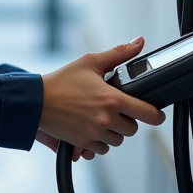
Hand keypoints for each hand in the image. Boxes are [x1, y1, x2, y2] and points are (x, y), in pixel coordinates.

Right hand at [38, 37, 166, 156]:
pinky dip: (98, 142)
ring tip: (100, 118)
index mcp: (112, 99)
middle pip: (132, 130)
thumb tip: (138, 42)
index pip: (147, 113)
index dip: (156, 115)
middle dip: (127, 120)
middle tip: (116, 110)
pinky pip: (100, 150)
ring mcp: (94, 133)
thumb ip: (119, 53)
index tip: (156, 115)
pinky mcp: (82, 143)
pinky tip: (91, 128)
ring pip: (116, 141)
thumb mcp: (91, 62)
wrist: (35, 101)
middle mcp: (106, 119)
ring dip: (112, 132)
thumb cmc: (61, 81)